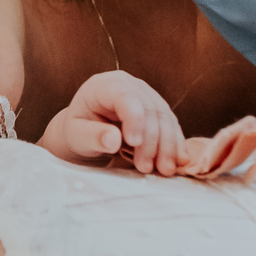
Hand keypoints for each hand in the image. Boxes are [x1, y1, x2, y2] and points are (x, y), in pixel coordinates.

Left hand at [38, 71, 186, 174]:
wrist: (86, 134)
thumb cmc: (78, 132)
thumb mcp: (76, 136)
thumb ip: (91, 136)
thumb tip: (112, 139)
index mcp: (104, 86)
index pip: (125, 96)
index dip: (134, 118)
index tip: (134, 143)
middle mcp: (129, 85)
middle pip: (149, 109)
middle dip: (151, 140)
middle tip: (146, 167)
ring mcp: (146, 96)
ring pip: (165, 117)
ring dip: (168, 145)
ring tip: (164, 169)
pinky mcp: (158, 110)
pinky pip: (172, 125)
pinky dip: (176, 145)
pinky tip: (178, 161)